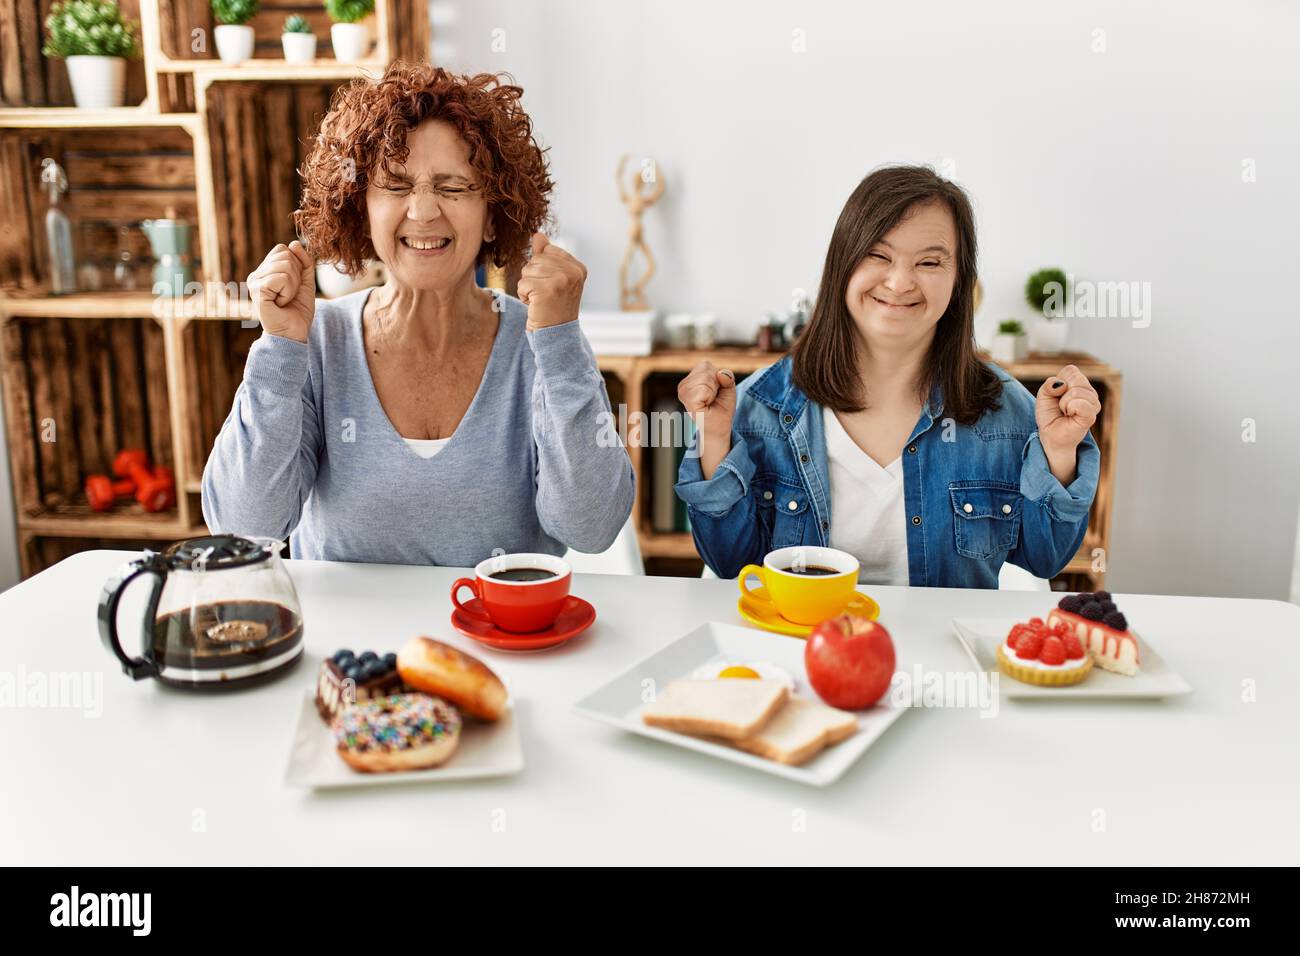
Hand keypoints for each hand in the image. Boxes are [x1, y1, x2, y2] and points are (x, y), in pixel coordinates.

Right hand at [248, 240, 315, 342]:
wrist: (293, 332)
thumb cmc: (298, 309)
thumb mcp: (306, 281)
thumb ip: (304, 262)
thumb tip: (294, 243)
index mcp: (265, 270)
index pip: (283, 249)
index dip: (297, 264)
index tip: (294, 285)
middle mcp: (256, 274)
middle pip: (285, 255)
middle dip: (296, 276)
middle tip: (290, 294)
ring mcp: (254, 282)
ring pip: (285, 266)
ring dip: (293, 285)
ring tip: (285, 299)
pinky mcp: (257, 291)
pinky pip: (281, 278)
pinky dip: (288, 291)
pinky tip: (281, 303)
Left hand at [517, 233, 586, 330]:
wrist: (556, 334)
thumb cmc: (554, 305)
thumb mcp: (554, 278)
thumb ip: (546, 255)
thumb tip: (537, 235)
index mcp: (578, 267)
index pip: (547, 251)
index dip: (542, 269)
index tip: (553, 286)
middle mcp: (573, 272)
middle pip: (535, 260)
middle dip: (534, 277)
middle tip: (546, 295)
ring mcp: (561, 281)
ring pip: (527, 270)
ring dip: (528, 286)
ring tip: (540, 299)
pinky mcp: (546, 291)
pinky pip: (522, 283)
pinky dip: (524, 296)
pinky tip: (536, 305)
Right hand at [678, 361, 736, 478]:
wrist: (719, 428)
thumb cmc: (721, 409)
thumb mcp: (728, 388)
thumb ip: (727, 376)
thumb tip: (721, 373)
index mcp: (690, 380)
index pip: (705, 365)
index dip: (716, 377)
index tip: (715, 393)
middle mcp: (683, 385)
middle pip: (705, 370)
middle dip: (716, 384)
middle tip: (713, 399)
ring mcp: (683, 393)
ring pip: (705, 379)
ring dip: (714, 391)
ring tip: (710, 402)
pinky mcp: (687, 401)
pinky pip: (703, 389)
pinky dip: (710, 396)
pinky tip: (706, 405)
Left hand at [1035, 364, 1100, 482]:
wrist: (1050, 435)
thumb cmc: (1049, 415)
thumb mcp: (1043, 395)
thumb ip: (1049, 385)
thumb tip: (1061, 385)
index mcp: (1080, 384)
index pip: (1071, 370)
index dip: (1058, 382)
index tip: (1057, 395)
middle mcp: (1090, 392)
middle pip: (1076, 378)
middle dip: (1061, 393)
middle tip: (1061, 406)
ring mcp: (1094, 403)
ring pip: (1076, 391)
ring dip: (1063, 403)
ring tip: (1065, 412)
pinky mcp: (1091, 415)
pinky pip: (1080, 403)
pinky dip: (1069, 408)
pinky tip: (1070, 416)